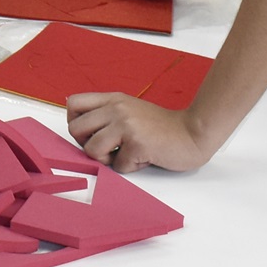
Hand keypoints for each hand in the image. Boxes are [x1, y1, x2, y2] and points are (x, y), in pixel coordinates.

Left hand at [65, 92, 217, 172]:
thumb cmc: (162, 128)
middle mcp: (116, 108)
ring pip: (91, 150)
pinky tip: (144, 157)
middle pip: (76, 130)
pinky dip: (130, 167)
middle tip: (107, 149)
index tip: (90, 134)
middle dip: (87, 145)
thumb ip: (107, 116)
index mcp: (113, 99)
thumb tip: (81, 133)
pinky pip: (118, 165)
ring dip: (107, 160)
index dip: (75, 123)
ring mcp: (126, 125)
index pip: (73, 103)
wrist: (193, 133)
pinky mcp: (137, 143)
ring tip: (125, 155)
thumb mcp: (130, 110)